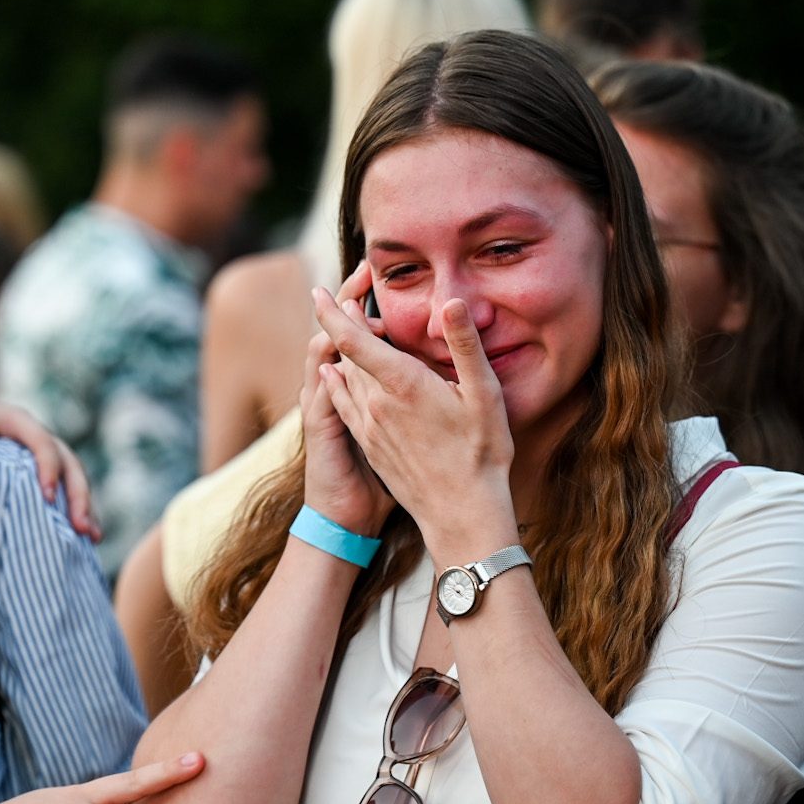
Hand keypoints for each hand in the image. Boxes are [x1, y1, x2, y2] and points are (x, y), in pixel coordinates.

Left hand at [0, 385, 98, 538]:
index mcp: (16, 421)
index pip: (43, 443)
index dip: (49, 469)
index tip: (47, 497)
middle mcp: (32, 435)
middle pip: (67, 462)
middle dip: (78, 494)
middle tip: (81, 527)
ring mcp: (34, 453)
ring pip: (70, 476)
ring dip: (82, 504)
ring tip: (91, 536)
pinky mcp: (30, 468)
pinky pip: (58, 486)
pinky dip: (69, 508)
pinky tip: (77, 535)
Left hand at [312, 283, 515, 535]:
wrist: (461, 514)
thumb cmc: (481, 453)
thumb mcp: (484, 395)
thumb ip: (463, 344)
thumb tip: (449, 301)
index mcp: (402, 384)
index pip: (353, 339)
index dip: (333, 312)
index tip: (319, 290)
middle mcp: (376, 403)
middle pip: (348, 354)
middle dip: (345, 325)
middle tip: (350, 299)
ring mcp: (369, 427)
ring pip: (345, 378)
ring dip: (344, 353)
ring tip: (349, 330)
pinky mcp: (370, 445)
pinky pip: (345, 404)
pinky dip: (338, 382)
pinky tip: (335, 375)